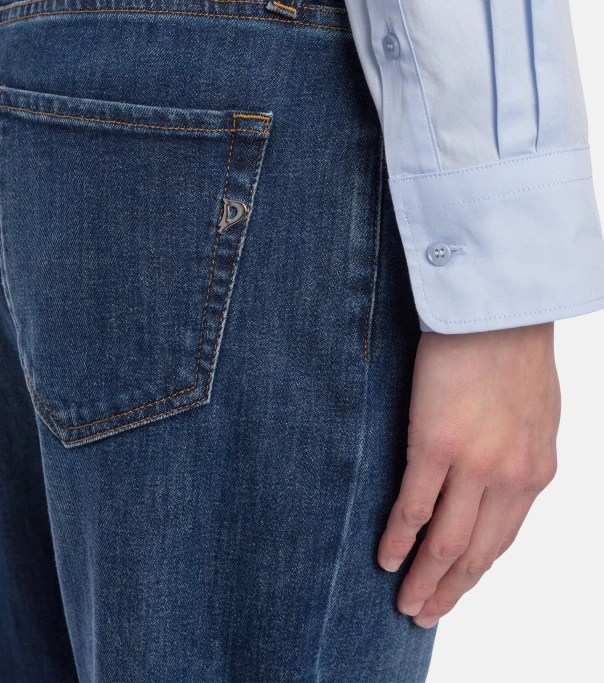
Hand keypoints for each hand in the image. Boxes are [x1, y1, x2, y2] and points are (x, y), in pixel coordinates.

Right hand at [377, 323, 559, 627]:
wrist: (500, 307)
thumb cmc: (514, 345)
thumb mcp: (536, 409)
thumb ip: (520, 449)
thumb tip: (498, 471)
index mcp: (535, 470)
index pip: (503, 537)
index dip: (477, 569)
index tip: (458, 586)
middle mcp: (510, 478)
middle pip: (477, 552)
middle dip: (451, 590)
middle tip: (425, 613)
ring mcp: (473, 465)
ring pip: (447, 543)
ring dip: (424, 579)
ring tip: (406, 602)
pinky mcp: (436, 445)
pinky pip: (414, 508)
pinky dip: (398, 539)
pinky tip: (384, 556)